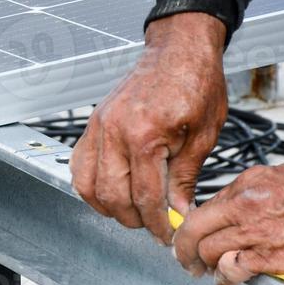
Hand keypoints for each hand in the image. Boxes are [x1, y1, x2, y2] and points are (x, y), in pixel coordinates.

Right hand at [71, 12, 229, 243]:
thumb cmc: (196, 83)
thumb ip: (185, 177)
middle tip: (154, 226)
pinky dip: (91, 185)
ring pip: (88, 185)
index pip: (146, 196)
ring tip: (133, 212)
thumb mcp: (203, 135)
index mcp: (145, 134)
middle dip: (134, 219)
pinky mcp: (93, 123)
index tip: (168, 235)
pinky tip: (112, 191)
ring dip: (109, 207)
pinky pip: (79, 165)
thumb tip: (179, 212)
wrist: (178, 49)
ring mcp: (98, 126)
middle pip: (112, 196)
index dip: (158, 223)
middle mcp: (114, 131)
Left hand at [173, 160, 283, 284]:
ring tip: (212, 275)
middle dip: (186, 252)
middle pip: (195, 232)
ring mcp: (258, 231)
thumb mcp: (281, 176)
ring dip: (207, 268)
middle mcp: (245, 206)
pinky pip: (234, 270)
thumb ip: (253, 193)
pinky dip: (227, 278)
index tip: (189, 240)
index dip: (191, 229)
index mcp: (246, 184)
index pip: (202, 210)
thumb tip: (235, 208)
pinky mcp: (274, 256)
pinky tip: (230, 282)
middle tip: (189, 264)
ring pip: (210, 253)